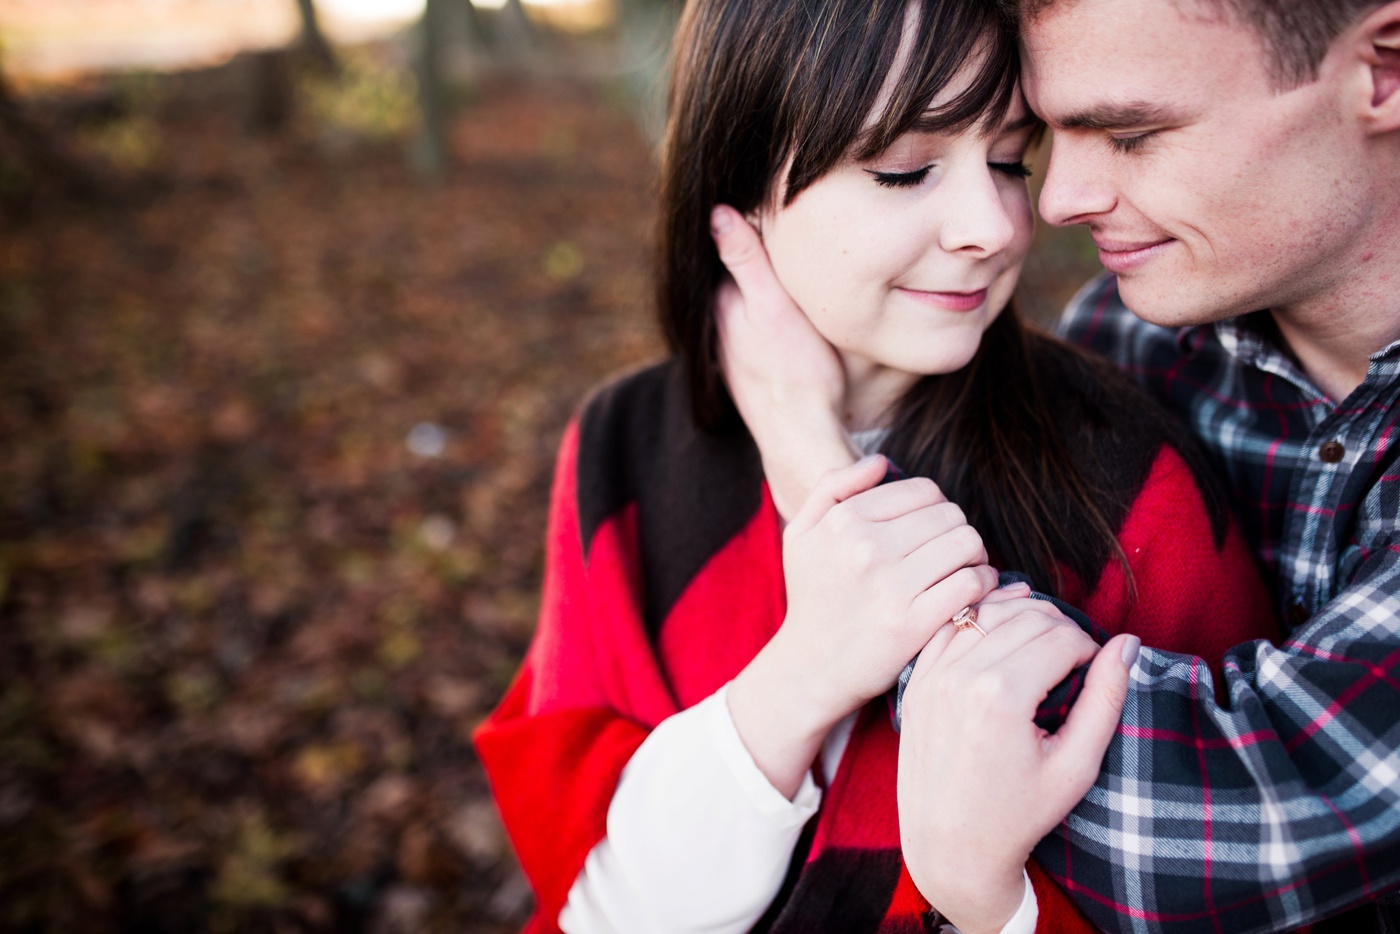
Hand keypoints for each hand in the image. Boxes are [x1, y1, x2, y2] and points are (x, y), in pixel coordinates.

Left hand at [711, 204, 856, 518]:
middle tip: (782, 220)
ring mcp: (733, 352)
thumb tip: (717, 210)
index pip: (728, 249)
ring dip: (761, 284)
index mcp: (721, 304)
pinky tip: (787, 312)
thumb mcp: (773, 306)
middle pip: (735, 277)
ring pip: (745, 304)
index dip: (750, 222)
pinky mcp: (750, 371)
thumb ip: (746, 260)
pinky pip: (756, 329)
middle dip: (753, 253)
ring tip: (790, 258)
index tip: (770, 197)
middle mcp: (719, 328)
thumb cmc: (797, 371)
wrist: (801, 437)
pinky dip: (766, 313)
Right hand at [728, 456, 998, 797]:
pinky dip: (984, 583)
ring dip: (975, 555)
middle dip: (957, 530)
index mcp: (844, 520)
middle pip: (950, 514)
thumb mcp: (801, 534)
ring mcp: (891, 586)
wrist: (810, 668)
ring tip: (963, 569)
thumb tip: (881, 461)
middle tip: (949, 553)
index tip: (931, 531)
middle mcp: (866, 548)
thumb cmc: (812, 598)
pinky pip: (973, 583)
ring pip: (967, 543)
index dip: (936, 508)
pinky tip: (972, 591)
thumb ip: (833, 487)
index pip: (924, 490)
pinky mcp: (914, 623)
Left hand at [896, 602, 1136, 933]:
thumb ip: (1105, 700)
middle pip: (1026, 617)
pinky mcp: (916, 682)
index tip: (1097, 670)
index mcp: (1001, 696)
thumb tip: (1128, 644)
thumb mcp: (1075, 766)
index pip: (1062, 637)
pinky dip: (981, 622)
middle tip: (1076, 657)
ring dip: (1021, 618)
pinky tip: (1004, 635)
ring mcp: (932, 677)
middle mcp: (960, 677)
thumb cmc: (1018, 815)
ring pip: (987, 612)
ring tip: (1045, 645)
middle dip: (1060, 629)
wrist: (949, 847)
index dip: (1090, 647)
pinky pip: (951, 628)